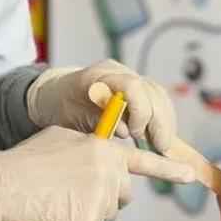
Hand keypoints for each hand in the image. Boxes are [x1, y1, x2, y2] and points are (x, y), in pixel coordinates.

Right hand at [0, 126, 194, 220]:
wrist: (2, 184)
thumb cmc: (26, 160)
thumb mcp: (62, 139)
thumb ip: (90, 146)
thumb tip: (103, 158)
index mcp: (104, 148)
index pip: (144, 160)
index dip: (169, 169)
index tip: (192, 175)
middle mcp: (110, 170)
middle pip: (123, 193)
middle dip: (107, 195)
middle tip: (76, 191)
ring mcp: (102, 196)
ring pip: (109, 211)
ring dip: (91, 210)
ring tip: (61, 198)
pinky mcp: (91, 220)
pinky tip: (58, 212)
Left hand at [26, 60, 178, 152]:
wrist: (55, 94)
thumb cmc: (60, 109)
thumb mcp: (71, 120)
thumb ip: (96, 123)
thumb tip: (126, 132)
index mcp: (97, 77)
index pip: (131, 85)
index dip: (139, 110)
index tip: (135, 134)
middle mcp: (116, 72)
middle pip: (151, 90)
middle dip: (158, 121)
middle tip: (159, 148)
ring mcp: (128, 76)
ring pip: (158, 94)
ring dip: (165, 122)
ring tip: (163, 146)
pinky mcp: (136, 86)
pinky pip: (157, 99)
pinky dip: (163, 119)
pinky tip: (161, 137)